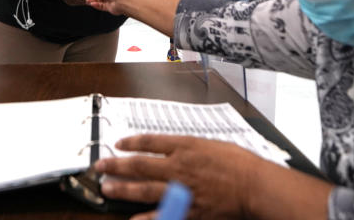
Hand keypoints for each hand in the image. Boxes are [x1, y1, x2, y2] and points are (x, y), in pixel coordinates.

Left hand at [94, 135, 266, 218]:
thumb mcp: (211, 144)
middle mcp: (178, 167)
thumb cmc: (239, 163)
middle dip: (116, 165)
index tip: (118, 143)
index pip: (149, 141)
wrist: (254, 185)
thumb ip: (188, 146)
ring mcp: (180, 190)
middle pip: (139, 165)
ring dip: (122, 188)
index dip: (131, 142)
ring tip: (107, 188)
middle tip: (100, 166)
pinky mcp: (188, 210)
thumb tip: (171, 147)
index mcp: (184, 146)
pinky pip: (162, 215)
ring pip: (143, 189)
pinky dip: (146, 218)